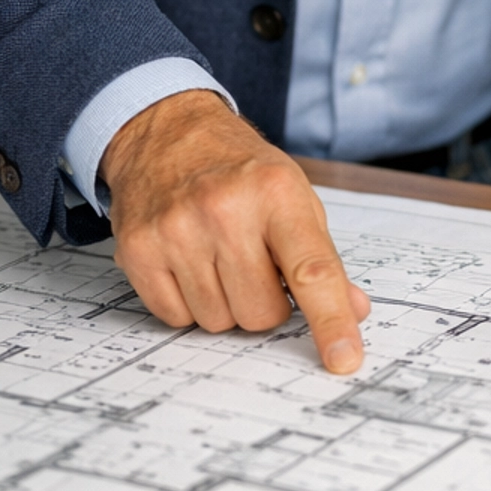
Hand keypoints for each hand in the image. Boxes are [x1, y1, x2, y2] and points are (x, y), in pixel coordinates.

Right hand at [102, 90, 371, 371]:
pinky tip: (187, 262)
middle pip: (262, 313)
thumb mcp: (292, 194)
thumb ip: (322, 257)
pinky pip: (176, 318)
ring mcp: (176, 230)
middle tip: (254, 263)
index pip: (312, 270)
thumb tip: (354, 310)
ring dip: (225, 303)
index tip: (344, 359)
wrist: (166, 131)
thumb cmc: (237, 167)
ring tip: (217, 256)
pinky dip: (187, 303)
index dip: (331, 320)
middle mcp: (225, 209)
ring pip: (218, 322)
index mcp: (276, 192)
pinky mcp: (137, 250)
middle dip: (265, 302)